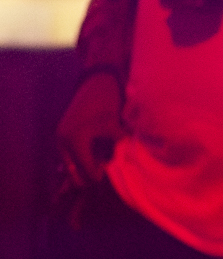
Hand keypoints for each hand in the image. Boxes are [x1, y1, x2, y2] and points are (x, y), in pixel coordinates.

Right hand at [55, 70, 125, 210]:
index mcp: (76, 140)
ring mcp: (60, 137)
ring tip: (100, 164)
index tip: (109, 177)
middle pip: (74, 170)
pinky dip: (79, 158)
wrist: (98, 82)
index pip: (86, 169)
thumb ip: (117, 146)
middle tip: (103, 174)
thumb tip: (125, 164)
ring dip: (84, 166)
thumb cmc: (110, 102)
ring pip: (70, 163)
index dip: (98, 176)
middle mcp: (63, 140)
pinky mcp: (62, 133)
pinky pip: (69, 154)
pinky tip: (93, 158)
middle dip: (88, 174)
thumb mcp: (116, 126)